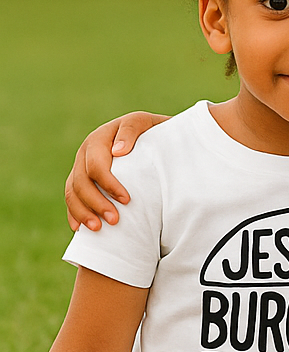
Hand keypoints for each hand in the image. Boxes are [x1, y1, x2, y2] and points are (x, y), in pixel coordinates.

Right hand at [64, 112, 167, 230]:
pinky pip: (72, 197)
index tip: (126, 200)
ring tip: (97, 229)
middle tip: (114, 220)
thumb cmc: (153, 130)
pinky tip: (80, 228)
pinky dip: (74, 213)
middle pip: (81, 181)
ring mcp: (81, 166)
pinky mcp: (82, 178)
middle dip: (95, 203)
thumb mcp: (146, 123)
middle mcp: (86, 152)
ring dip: (82, 212)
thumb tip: (117, 151)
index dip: (108, 184)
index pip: (96, 165)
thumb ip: (132, 130)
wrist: (152, 134)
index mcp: (100, 138)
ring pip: (72, 191)